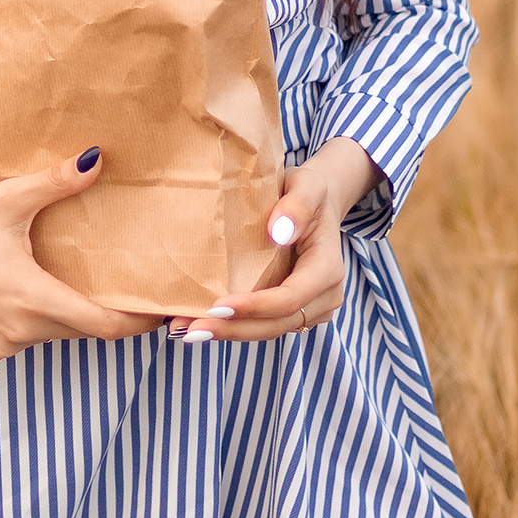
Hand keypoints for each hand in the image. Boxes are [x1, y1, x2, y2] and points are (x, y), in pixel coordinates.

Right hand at [0, 151, 158, 361]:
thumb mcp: (6, 201)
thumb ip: (55, 183)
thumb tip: (97, 159)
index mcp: (32, 298)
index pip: (105, 325)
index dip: (139, 320)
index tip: (163, 308)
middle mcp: (20, 332)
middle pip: (82, 328)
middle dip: (108, 312)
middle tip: (133, 288)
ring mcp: (0, 346)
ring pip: (55, 334)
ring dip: (70, 314)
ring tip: (86, 282)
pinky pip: (26, 338)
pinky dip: (39, 320)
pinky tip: (34, 291)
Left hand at [171, 137, 379, 343]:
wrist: (316, 203)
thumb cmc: (308, 191)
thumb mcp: (306, 184)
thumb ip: (296, 205)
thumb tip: (278, 233)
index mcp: (327, 268)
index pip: (290, 298)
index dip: (255, 307)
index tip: (218, 306)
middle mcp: (324, 296)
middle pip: (277, 324)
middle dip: (234, 329)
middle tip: (192, 330)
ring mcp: (312, 308)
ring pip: (269, 330)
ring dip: (230, 332)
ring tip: (189, 330)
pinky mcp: (295, 311)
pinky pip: (265, 324)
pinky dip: (235, 326)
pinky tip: (203, 322)